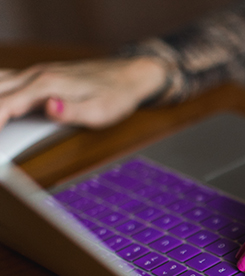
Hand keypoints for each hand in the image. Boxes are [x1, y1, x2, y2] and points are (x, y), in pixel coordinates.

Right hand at [0, 57, 166, 129]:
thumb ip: (73, 111)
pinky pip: (5, 81)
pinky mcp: (38, 76)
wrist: (128, 75)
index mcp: (47, 85)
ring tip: (0, 129)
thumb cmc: (116, 95)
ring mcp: (36, 73)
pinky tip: (2, 106)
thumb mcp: (100, 111)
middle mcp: (37, 75)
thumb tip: (50, 107)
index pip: (7, 104)